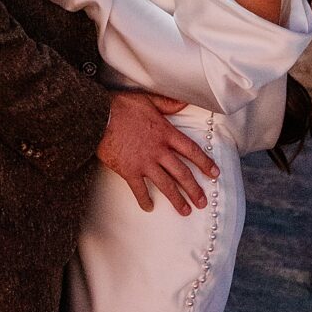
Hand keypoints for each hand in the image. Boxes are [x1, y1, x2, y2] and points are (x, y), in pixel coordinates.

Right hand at [97, 89, 218, 215]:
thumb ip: (168, 103)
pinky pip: (139, 189)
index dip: (205, 163)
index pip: (191, 150)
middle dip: (194, 189)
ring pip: (165, 184)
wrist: (97, 116)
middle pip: (182, 173)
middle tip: (203, 202)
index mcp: (166, 133)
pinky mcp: (128, 170)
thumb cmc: (121, 106)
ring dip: (176, 199)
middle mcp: (158, 150)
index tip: (215, 174)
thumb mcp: (148, 100)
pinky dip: (144, 200)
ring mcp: (144, 162)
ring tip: (185, 211)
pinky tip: (149, 208)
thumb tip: (184, 103)